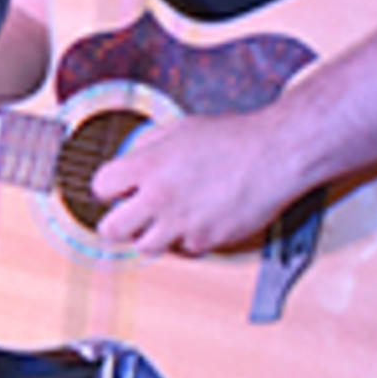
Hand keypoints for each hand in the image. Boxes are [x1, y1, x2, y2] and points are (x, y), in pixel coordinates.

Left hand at [91, 109, 301, 255]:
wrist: (275, 155)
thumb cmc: (233, 138)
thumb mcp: (181, 128)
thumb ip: (149, 146)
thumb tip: (131, 160)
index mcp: (148, 165)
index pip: (101, 186)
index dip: (108, 187)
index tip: (116, 188)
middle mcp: (160, 198)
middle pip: (111, 229)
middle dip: (116, 221)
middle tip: (128, 214)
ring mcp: (182, 223)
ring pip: (145, 247)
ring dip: (150, 234)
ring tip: (165, 218)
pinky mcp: (206, 240)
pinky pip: (183, 249)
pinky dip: (186, 238)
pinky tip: (197, 219)